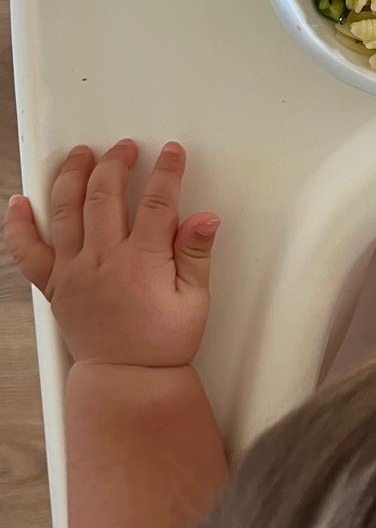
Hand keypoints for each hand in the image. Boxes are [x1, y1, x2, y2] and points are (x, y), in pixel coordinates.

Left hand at [5, 140, 218, 368]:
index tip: (171, 153)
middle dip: (116, 163)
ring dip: (73, 176)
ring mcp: (73, 271)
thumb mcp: (195, 299)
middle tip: (126, 149)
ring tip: (82, 155)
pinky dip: (19, 224)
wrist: (127, 378)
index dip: (166, 171)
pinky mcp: (54, 285)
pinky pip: (28, 250)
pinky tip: (19, 202)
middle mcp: (102, 260)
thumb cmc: (162, 343)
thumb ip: (196, 254)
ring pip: (65, 210)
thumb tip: (204, 218)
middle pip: (105, 195)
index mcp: (142, 262)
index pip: (156, 201)